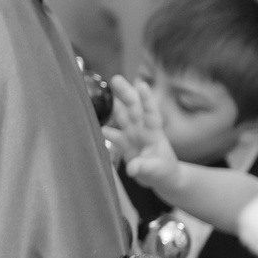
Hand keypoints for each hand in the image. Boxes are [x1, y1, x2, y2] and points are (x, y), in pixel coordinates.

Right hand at [110, 76, 179, 190]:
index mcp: (154, 132)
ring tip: (100, 95)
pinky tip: (94, 124)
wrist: (160, 178)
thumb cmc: (164, 171)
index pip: (151, 112)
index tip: (141, 85)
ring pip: (121, 116)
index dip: (146, 99)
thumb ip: (144, 167)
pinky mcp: (124, 143)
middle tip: (115, 79)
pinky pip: (112, 134)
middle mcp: (142, 129)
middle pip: (133, 108)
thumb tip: (133, 168)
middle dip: (125, 93)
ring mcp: (132, 134)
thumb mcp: (157, 171)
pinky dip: (104, 129)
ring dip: (112, 106)